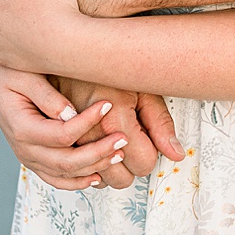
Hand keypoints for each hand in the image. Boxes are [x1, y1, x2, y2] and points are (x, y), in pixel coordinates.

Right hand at [0, 58, 129, 190]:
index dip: (88, 122)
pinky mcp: (33, 158)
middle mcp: (23, 149)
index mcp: (21, 128)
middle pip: (67, 162)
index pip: (62, 134)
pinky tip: (97, 177)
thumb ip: (48, 97)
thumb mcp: (25, 75)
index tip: (108, 104)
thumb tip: (72, 114)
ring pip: (64, 174)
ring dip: (93, 168)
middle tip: (124, 139)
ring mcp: (28, 157)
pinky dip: (76, 181)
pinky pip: (55, 178)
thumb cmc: (7, 71)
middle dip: (99, 152)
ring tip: (119, 155)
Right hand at [58, 79, 185, 187]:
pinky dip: (91, 165)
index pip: (144, 164)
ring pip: (100, 179)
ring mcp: (71, 140)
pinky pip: (78, 173)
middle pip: (122, 179)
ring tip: (115, 140)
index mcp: (113, 122)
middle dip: (132, 162)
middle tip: (133, 138)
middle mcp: (89, 136)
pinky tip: (98, 146)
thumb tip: (176, 153)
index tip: (146, 134)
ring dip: (111, 166)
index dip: (150, 151)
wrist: (75, 55)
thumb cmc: (110, 69)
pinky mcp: (58, 141)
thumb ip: (161, 124)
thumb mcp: (144, 89)